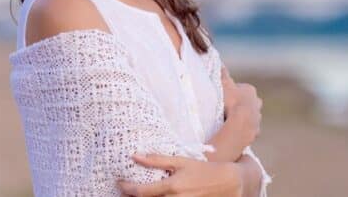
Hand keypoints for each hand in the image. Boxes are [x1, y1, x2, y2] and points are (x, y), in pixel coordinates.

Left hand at [118, 153, 242, 196]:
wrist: (227, 183)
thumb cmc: (203, 170)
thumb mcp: (181, 162)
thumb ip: (157, 160)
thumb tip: (135, 156)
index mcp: (171, 187)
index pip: (141, 192)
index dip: (127, 188)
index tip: (120, 184)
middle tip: (124, 192)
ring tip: (137, 194)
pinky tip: (154, 196)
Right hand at [221, 65, 261, 145]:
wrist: (241, 122)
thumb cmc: (232, 101)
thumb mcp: (224, 84)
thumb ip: (222, 73)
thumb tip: (218, 61)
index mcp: (250, 90)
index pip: (242, 89)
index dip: (233, 93)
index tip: (225, 97)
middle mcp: (257, 103)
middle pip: (249, 102)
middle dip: (241, 105)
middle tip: (229, 109)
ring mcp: (258, 118)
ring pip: (251, 116)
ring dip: (243, 118)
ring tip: (230, 122)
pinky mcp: (256, 131)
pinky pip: (249, 130)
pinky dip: (244, 130)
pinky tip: (235, 132)